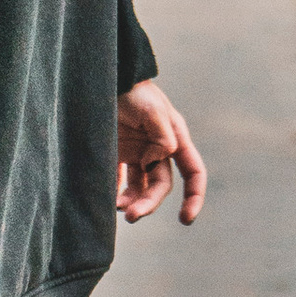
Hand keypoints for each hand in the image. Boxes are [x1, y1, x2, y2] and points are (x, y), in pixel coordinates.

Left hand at [116, 82, 205, 226]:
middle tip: (130, 216)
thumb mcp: (152, 109)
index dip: (194, 197)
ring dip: (131, 201)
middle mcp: (158, 149)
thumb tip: (158, 160)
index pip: (193, 172)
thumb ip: (162, 137)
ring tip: (116, 208)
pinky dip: (114, 192)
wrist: (101, 76)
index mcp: (174, 138)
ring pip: (139, 187)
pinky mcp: (115, 153)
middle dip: (149, 204)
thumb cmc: (130, 90)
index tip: (185, 220)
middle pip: (160, 186)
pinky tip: (106, 200)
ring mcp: (136, 152)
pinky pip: (117, 180)